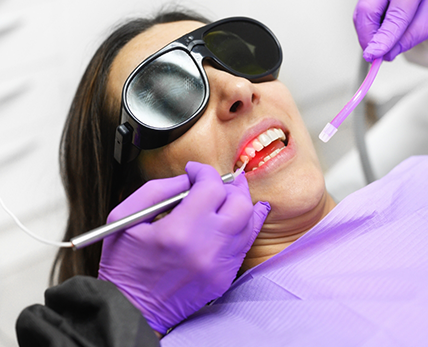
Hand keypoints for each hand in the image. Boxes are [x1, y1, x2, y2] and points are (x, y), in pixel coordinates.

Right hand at [98, 162, 269, 334]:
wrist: (130, 309)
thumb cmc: (124, 265)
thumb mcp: (125, 218)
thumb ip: (158, 190)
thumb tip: (188, 179)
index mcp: (179, 231)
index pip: (211, 187)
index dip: (204, 171)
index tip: (194, 171)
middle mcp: (206, 248)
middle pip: (239, 203)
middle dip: (229, 186)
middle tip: (216, 182)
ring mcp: (219, 265)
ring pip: (249, 223)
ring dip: (240, 203)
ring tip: (229, 195)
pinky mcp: (224, 278)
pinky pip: (244, 245)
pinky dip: (244, 226)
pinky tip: (241, 216)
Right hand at [353, 0, 427, 60]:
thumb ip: (408, 38)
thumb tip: (386, 54)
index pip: (394, 16)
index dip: (383, 39)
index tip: (375, 55)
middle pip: (366, 9)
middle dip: (367, 36)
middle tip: (373, 54)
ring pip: (361, 12)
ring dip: (367, 32)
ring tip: (380, 44)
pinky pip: (362, 12)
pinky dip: (369, 27)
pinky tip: (380, 33)